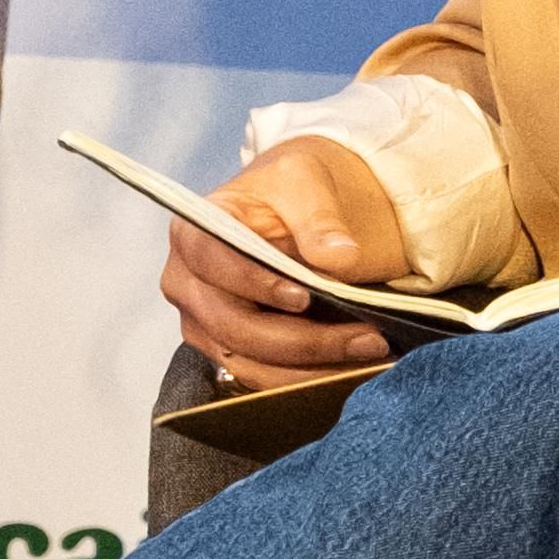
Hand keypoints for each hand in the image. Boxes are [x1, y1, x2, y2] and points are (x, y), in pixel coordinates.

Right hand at [167, 135, 401, 383]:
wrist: (296, 208)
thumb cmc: (290, 188)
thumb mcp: (305, 181)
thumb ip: (319, 218)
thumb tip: (340, 258)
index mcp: (192, 234)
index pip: (212, 262)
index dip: (254, 284)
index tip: (304, 297)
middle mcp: (187, 285)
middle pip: (233, 327)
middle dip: (302, 340)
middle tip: (367, 335)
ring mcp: (205, 324)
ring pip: (250, 364)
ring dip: (312, 368)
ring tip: (371, 352)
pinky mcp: (231, 351)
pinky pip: (266, 377)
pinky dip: (309, 377)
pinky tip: (354, 365)